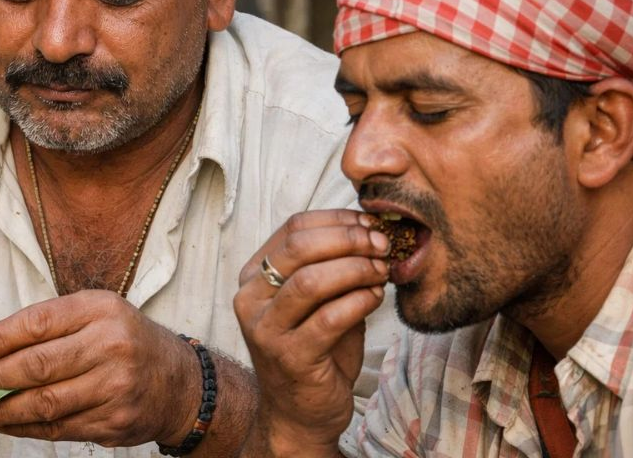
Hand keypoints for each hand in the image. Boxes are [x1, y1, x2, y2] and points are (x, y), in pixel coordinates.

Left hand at [0, 290, 197, 447]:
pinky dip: (25, 428)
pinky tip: (5, 423)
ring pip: (44, 403)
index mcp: (101, 311)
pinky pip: (58, 428)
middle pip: (38, 366)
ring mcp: (115, 388)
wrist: (179, 383)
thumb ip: (50, 324)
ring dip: (3, 410)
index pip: (38, 323)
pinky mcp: (114, 422)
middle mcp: (111, 347)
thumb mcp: (97, 314)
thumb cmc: (126, 341)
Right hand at [233, 210, 388, 455]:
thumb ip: (334, 268)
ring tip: (382, 271)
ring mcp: (266, 330)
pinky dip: (359, 301)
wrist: (300, 413)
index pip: (292, 228)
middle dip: (348, 240)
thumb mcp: (317, 302)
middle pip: (298, 248)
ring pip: (311, 281)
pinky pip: (329, 319)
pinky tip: (376, 297)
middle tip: (381, 245)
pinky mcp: (289, 357)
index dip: (337, 220)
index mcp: (254, 277)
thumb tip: (373, 231)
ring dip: (356, 269)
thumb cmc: (315, 351)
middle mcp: (250, 300)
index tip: (371, 223)